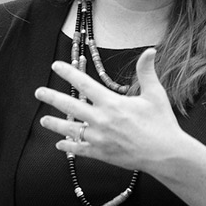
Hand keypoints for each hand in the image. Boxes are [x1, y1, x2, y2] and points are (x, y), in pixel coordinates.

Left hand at [34, 48, 188, 171]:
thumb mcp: (156, 94)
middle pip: (70, 106)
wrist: (166, 155)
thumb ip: (147, 72)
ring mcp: (99, 138)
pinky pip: (80, 150)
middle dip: (52, 97)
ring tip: (44, 120)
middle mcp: (102, 120)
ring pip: (71, 130)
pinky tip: (59, 144)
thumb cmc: (162, 124)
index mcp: (112, 103)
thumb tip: (150, 50)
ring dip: (55, 124)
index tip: (56, 65)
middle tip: (38, 92)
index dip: (69, 73)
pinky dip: (69, 147)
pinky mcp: (101, 154)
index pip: (84, 84)